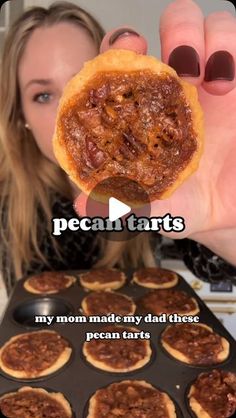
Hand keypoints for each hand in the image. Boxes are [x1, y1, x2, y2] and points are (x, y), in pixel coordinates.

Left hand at [99, 0, 235, 242]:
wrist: (224, 213)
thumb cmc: (183, 206)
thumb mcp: (148, 207)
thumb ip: (119, 202)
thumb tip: (81, 203)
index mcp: (144, 107)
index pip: (125, 59)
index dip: (121, 45)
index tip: (129, 49)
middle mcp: (176, 89)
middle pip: (172, 27)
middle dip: (177, 29)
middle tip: (180, 64)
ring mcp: (211, 85)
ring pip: (212, 27)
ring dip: (209, 37)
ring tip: (209, 78)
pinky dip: (231, 49)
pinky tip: (226, 83)